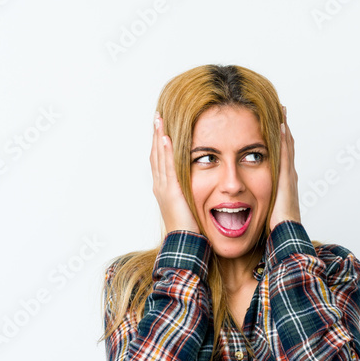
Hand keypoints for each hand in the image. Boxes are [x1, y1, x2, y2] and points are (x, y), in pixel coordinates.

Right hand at [151, 112, 200, 234]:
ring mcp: (164, 188)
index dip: (160, 144)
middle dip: (156, 135)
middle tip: (157, 117)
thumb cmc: (191, 230)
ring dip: (159, 137)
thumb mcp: (191, 206)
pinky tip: (165, 138)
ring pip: (159, 157)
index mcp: (165, 189)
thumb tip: (204, 187)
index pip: (160, 161)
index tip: (161, 128)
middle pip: (156, 154)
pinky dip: (165, 152)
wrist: (185, 243)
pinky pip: (167, 167)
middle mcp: (161, 186)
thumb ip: (192, 194)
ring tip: (159, 120)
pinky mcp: (171, 191)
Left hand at [269, 105, 300, 230]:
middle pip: (286, 146)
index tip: (274, 126)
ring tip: (281, 111)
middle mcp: (288, 175)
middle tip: (280, 111)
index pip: (280, 157)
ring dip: (284, 128)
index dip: (278, 141)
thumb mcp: (264, 210)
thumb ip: (258, 203)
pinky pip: (285, 152)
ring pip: (287, 145)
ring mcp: (289, 174)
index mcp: (282, 183)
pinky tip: (280, 124)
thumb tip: (243, 202)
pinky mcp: (287, 176)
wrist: (285, 232)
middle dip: (283, 129)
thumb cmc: (275, 226)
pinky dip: (284, 138)